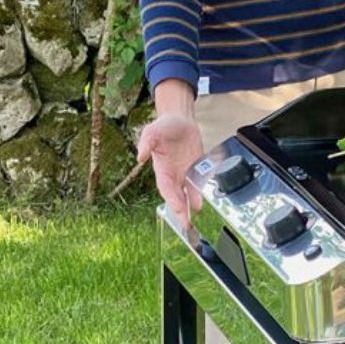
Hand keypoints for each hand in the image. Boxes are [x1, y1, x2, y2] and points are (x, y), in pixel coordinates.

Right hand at [137, 113, 203, 229]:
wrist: (179, 120)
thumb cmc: (163, 127)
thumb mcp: (152, 131)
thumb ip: (146, 143)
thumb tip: (140, 156)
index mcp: (162, 169)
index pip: (166, 188)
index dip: (172, 199)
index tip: (178, 208)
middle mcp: (173, 174)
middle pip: (177, 195)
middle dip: (181, 210)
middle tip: (186, 224)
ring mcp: (185, 171)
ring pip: (188, 192)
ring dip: (192, 203)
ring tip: (196, 214)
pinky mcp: (197, 166)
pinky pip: (199, 181)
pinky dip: (201, 190)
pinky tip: (203, 199)